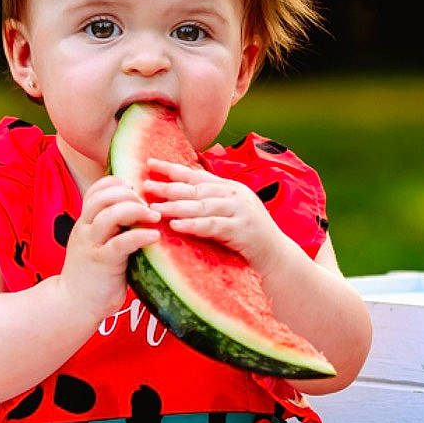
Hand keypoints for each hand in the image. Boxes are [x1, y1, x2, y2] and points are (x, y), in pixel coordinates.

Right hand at [56, 175, 160, 320]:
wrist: (74, 305)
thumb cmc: (93, 275)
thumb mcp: (98, 244)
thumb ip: (112, 229)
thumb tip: (140, 213)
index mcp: (85, 222)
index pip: (97, 190)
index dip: (117, 184)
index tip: (136, 191)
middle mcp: (86, 230)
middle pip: (103, 197)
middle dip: (129, 195)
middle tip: (149, 206)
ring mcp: (92, 246)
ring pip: (110, 215)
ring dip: (137, 211)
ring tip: (155, 217)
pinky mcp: (102, 263)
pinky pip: (121, 243)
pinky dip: (140, 236)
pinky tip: (154, 236)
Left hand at [141, 159, 294, 268]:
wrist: (278, 259)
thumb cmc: (249, 239)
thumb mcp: (229, 216)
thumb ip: (209, 205)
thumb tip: (178, 198)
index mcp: (230, 188)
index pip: (197, 175)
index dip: (173, 169)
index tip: (150, 163)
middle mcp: (235, 195)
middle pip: (196, 188)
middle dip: (169, 185)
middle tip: (145, 184)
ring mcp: (240, 211)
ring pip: (202, 205)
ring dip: (176, 205)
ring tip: (153, 206)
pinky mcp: (242, 230)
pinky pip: (213, 226)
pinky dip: (193, 225)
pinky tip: (176, 225)